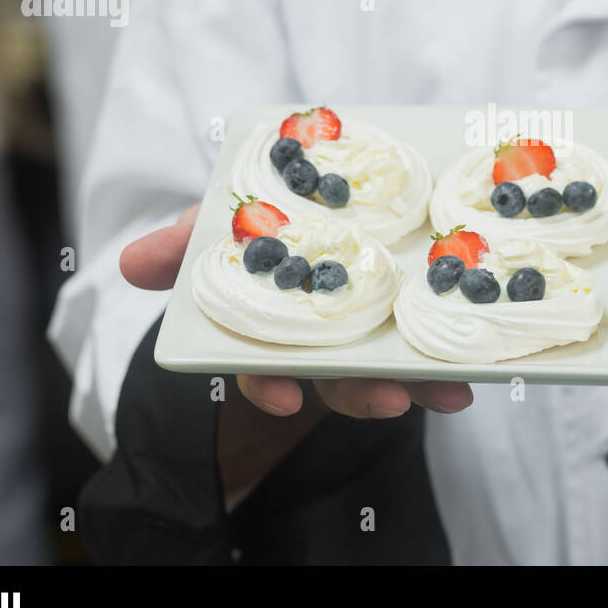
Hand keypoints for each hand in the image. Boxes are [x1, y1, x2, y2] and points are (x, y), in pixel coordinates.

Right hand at [119, 205, 472, 503]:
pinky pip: (434, 346)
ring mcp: (370, 336)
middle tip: (390, 401)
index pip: (263, 368)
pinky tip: (477, 370)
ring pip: (392, 370)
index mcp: (275, 327)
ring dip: (421, 384)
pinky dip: (454, 359)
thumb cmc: (272, 224)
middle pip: (337, 380)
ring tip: (449, 391)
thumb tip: (130, 264)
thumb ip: (188, 243)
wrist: (336, 207)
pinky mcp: (415, 323)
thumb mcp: (228, 226)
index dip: (271, 385)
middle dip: (361, 394)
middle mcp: (322, 344)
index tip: (288, 399)